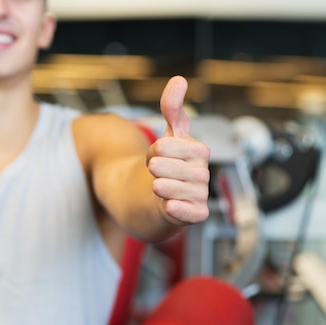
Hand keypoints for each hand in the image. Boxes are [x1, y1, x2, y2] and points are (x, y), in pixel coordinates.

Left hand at [146, 75, 209, 225]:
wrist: (161, 198)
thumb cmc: (168, 164)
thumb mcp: (170, 134)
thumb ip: (172, 108)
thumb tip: (179, 79)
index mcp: (200, 151)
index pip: (164, 145)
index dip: (151, 151)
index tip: (155, 156)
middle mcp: (203, 173)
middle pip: (162, 166)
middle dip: (151, 169)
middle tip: (155, 173)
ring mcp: (201, 194)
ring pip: (168, 188)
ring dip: (157, 186)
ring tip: (157, 187)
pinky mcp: (197, 215)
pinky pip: (188, 212)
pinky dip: (175, 208)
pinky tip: (167, 205)